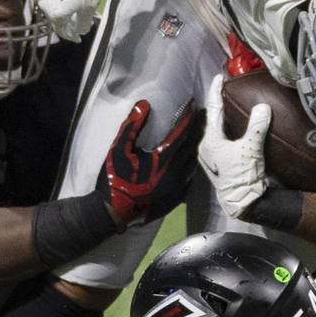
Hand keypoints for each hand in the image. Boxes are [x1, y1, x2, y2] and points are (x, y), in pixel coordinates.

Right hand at [97, 101, 199, 226]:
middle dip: (197, 130)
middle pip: (192, 147)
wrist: (113, 212)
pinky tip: (187, 162)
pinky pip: (189, 180)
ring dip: (194, 149)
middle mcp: (175, 174)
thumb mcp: (119, 149)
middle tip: (202, 117)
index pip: (182, 133)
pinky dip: (189, 167)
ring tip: (195, 137)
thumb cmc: (114, 178)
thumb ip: (132, 125)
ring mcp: (177, 188)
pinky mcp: (176, 199)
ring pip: (192, 164)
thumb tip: (143, 104)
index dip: (189, 118)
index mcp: (163, 160)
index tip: (195, 105)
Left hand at [199, 76, 270, 218]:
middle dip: (220, 105)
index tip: (218, 78)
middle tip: (226, 91)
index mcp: (210, 141)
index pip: (214, 110)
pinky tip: (237, 131)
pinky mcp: (221, 165)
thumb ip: (257, 126)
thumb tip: (263, 107)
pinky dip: (229, 132)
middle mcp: (207, 148)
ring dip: (224, 119)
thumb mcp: (252, 149)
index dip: (216, 92)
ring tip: (232, 108)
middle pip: (213, 121)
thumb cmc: (243, 177)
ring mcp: (213, 158)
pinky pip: (223, 141)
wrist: (243, 203)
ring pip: (217, 132)